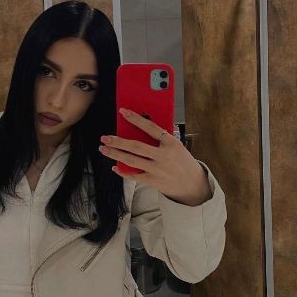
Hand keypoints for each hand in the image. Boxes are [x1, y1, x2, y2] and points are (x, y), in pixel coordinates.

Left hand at [98, 108, 212, 205]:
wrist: (193, 185)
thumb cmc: (183, 162)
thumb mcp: (177, 146)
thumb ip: (161, 138)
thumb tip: (142, 127)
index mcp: (170, 143)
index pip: (150, 127)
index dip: (135, 118)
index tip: (123, 112)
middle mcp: (163, 156)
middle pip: (136, 146)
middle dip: (117, 141)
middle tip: (105, 137)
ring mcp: (157, 169)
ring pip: (131, 160)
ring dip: (115, 154)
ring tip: (104, 149)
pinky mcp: (153, 181)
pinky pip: (133, 175)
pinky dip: (122, 171)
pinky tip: (115, 166)